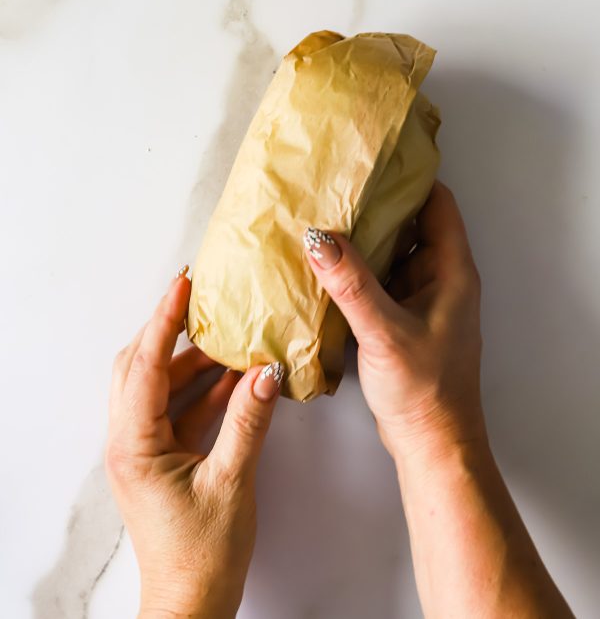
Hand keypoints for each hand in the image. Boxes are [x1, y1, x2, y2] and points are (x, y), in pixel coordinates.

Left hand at [106, 268, 282, 618]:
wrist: (191, 606)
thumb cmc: (203, 555)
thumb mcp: (232, 482)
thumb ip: (249, 420)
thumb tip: (267, 370)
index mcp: (134, 444)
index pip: (146, 365)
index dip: (164, 320)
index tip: (182, 283)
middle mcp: (129, 441)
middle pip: (140, 366)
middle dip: (169, 331)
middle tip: (200, 299)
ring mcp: (143, 449)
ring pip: (158, 386)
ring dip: (190, 361)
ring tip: (227, 334)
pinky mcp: (160, 458)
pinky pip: (176, 408)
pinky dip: (200, 389)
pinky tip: (233, 376)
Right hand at [304, 180, 484, 462]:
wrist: (432, 444)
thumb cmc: (425, 389)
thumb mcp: (384, 331)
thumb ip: (351, 284)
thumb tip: (319, 238)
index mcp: (451, 271)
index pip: (437, 205)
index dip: (410, 178)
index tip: (374, 159)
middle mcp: (439, 278)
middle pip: (410, 224)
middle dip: (377, 205)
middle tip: (337, 184)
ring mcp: (420, 299)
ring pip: (391, 253)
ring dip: (364, 239)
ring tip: (325, 216)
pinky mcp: (401, 319)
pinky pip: (379, 280)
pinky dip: (357, 270)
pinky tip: (327, 264)